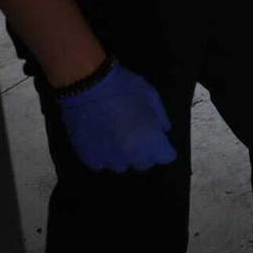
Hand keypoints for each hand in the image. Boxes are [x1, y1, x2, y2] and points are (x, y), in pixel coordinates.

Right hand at [54, 61, 175, 172]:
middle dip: (145, 152)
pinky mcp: (88, 158)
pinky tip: (100, 140)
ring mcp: (108, 158)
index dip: (165, 148)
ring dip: (123, 156)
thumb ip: (161, 116)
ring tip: (117, 138)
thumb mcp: (150, 95)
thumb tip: (164, 130)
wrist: (86, 86)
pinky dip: (103, 156)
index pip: (166, 157)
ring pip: (122, 166)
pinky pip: (101, 164)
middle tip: (138, 135)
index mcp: (150, 139)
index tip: (160, 140)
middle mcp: (131, 155)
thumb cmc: (123, 87)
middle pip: (144, 164)